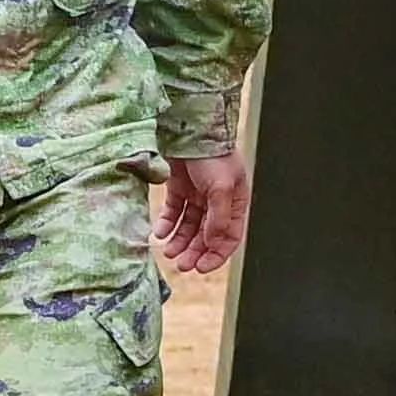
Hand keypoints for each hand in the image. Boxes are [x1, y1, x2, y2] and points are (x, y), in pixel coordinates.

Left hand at [158, 152, 251, 275]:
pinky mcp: (179, 187)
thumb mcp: (221, 188)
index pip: (230, 237)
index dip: (217, 255)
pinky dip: (167, 224)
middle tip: (181, 265)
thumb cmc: (213, 154)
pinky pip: (173, 212)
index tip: (201, 268)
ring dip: (179, 241)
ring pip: (189, 227)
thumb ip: (218, 218)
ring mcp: (198, 194)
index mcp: (235, 202)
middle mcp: (218, 201)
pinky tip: (160, 234)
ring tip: (169, 253)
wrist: (190, 128)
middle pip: (206, 235)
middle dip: (194, 251)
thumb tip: (213, 243)